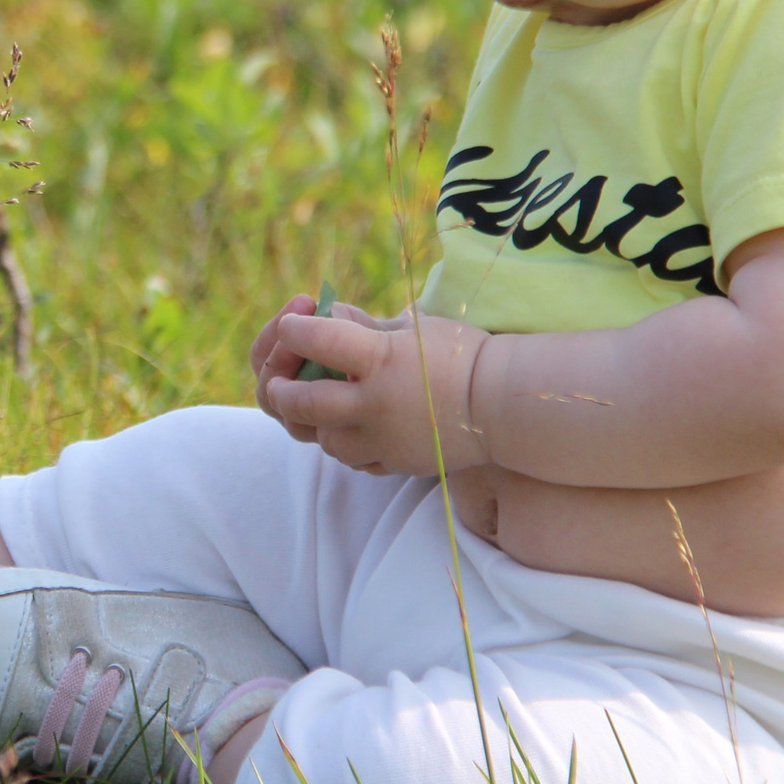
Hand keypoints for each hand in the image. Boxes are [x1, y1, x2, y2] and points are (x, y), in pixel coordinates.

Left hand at [261, 309, 491, 477]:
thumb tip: (323, 320)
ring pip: (326, 440)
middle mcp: (375, 403)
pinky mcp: (396, 463)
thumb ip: (365, 329)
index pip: (319, 341)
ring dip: (315, 423)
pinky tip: (351, 430)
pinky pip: (356, 461)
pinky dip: (346, 445)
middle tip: (278, 384)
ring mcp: (383, 440)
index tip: (289, 325)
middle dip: (283, 391)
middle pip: (304, 402)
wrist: (505, 403)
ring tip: (317, 408)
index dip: (295, 331)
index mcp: (380, 359)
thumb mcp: (414, 328)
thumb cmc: (463, 353)